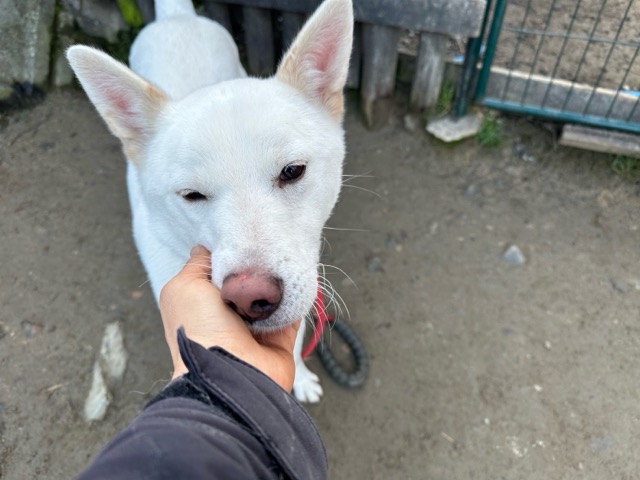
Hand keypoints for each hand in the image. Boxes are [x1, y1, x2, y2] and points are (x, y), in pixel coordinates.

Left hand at [159, 246, 299, 390]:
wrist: (228, 372)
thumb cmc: (199, 329)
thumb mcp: (185, 286)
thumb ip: (197, 264)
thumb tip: (206, 249)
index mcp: (204, 302)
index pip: (220, 269)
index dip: (231, 254)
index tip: (243, 239)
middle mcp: (229, 314)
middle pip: (249, 280)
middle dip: (257, 266)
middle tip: (267, 248)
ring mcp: (256, 326)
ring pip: (272, 294)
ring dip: (278, 280)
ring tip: (283, 260)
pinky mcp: (280, 336)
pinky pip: (293, 309)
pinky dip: (297, 296)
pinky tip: (298, 278)